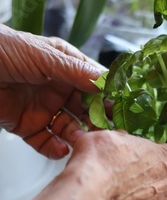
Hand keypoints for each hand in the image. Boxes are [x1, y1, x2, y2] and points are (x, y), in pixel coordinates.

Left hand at [0, 24, 104, 158]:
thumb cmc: (2, 49)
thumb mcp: (44, 56)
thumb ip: (75, 71)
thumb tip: (106, 82)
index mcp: (65, 68)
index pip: (94, 85)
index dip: (108, 98)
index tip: (121, 111)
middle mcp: (58, 89)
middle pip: (85, 111)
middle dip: (96, 123)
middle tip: (106, 134)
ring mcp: (44, 109)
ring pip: (69, 129)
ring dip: (77, 137)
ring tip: (81, 142)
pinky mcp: (28, 127)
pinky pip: (46, 143)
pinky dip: (54, 149)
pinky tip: (60, 150)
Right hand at [63, 129, 166, 199]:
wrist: (84, 199)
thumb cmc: (100, 165)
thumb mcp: (111, 136)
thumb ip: (123, 140)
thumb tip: (115, 144)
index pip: (163, 154)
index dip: (144, 152)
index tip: (131, 152)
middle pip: (157, 179)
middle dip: (141, 175)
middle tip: (119, 169)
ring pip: (145, 199)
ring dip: (131, 193)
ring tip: (111, 186)